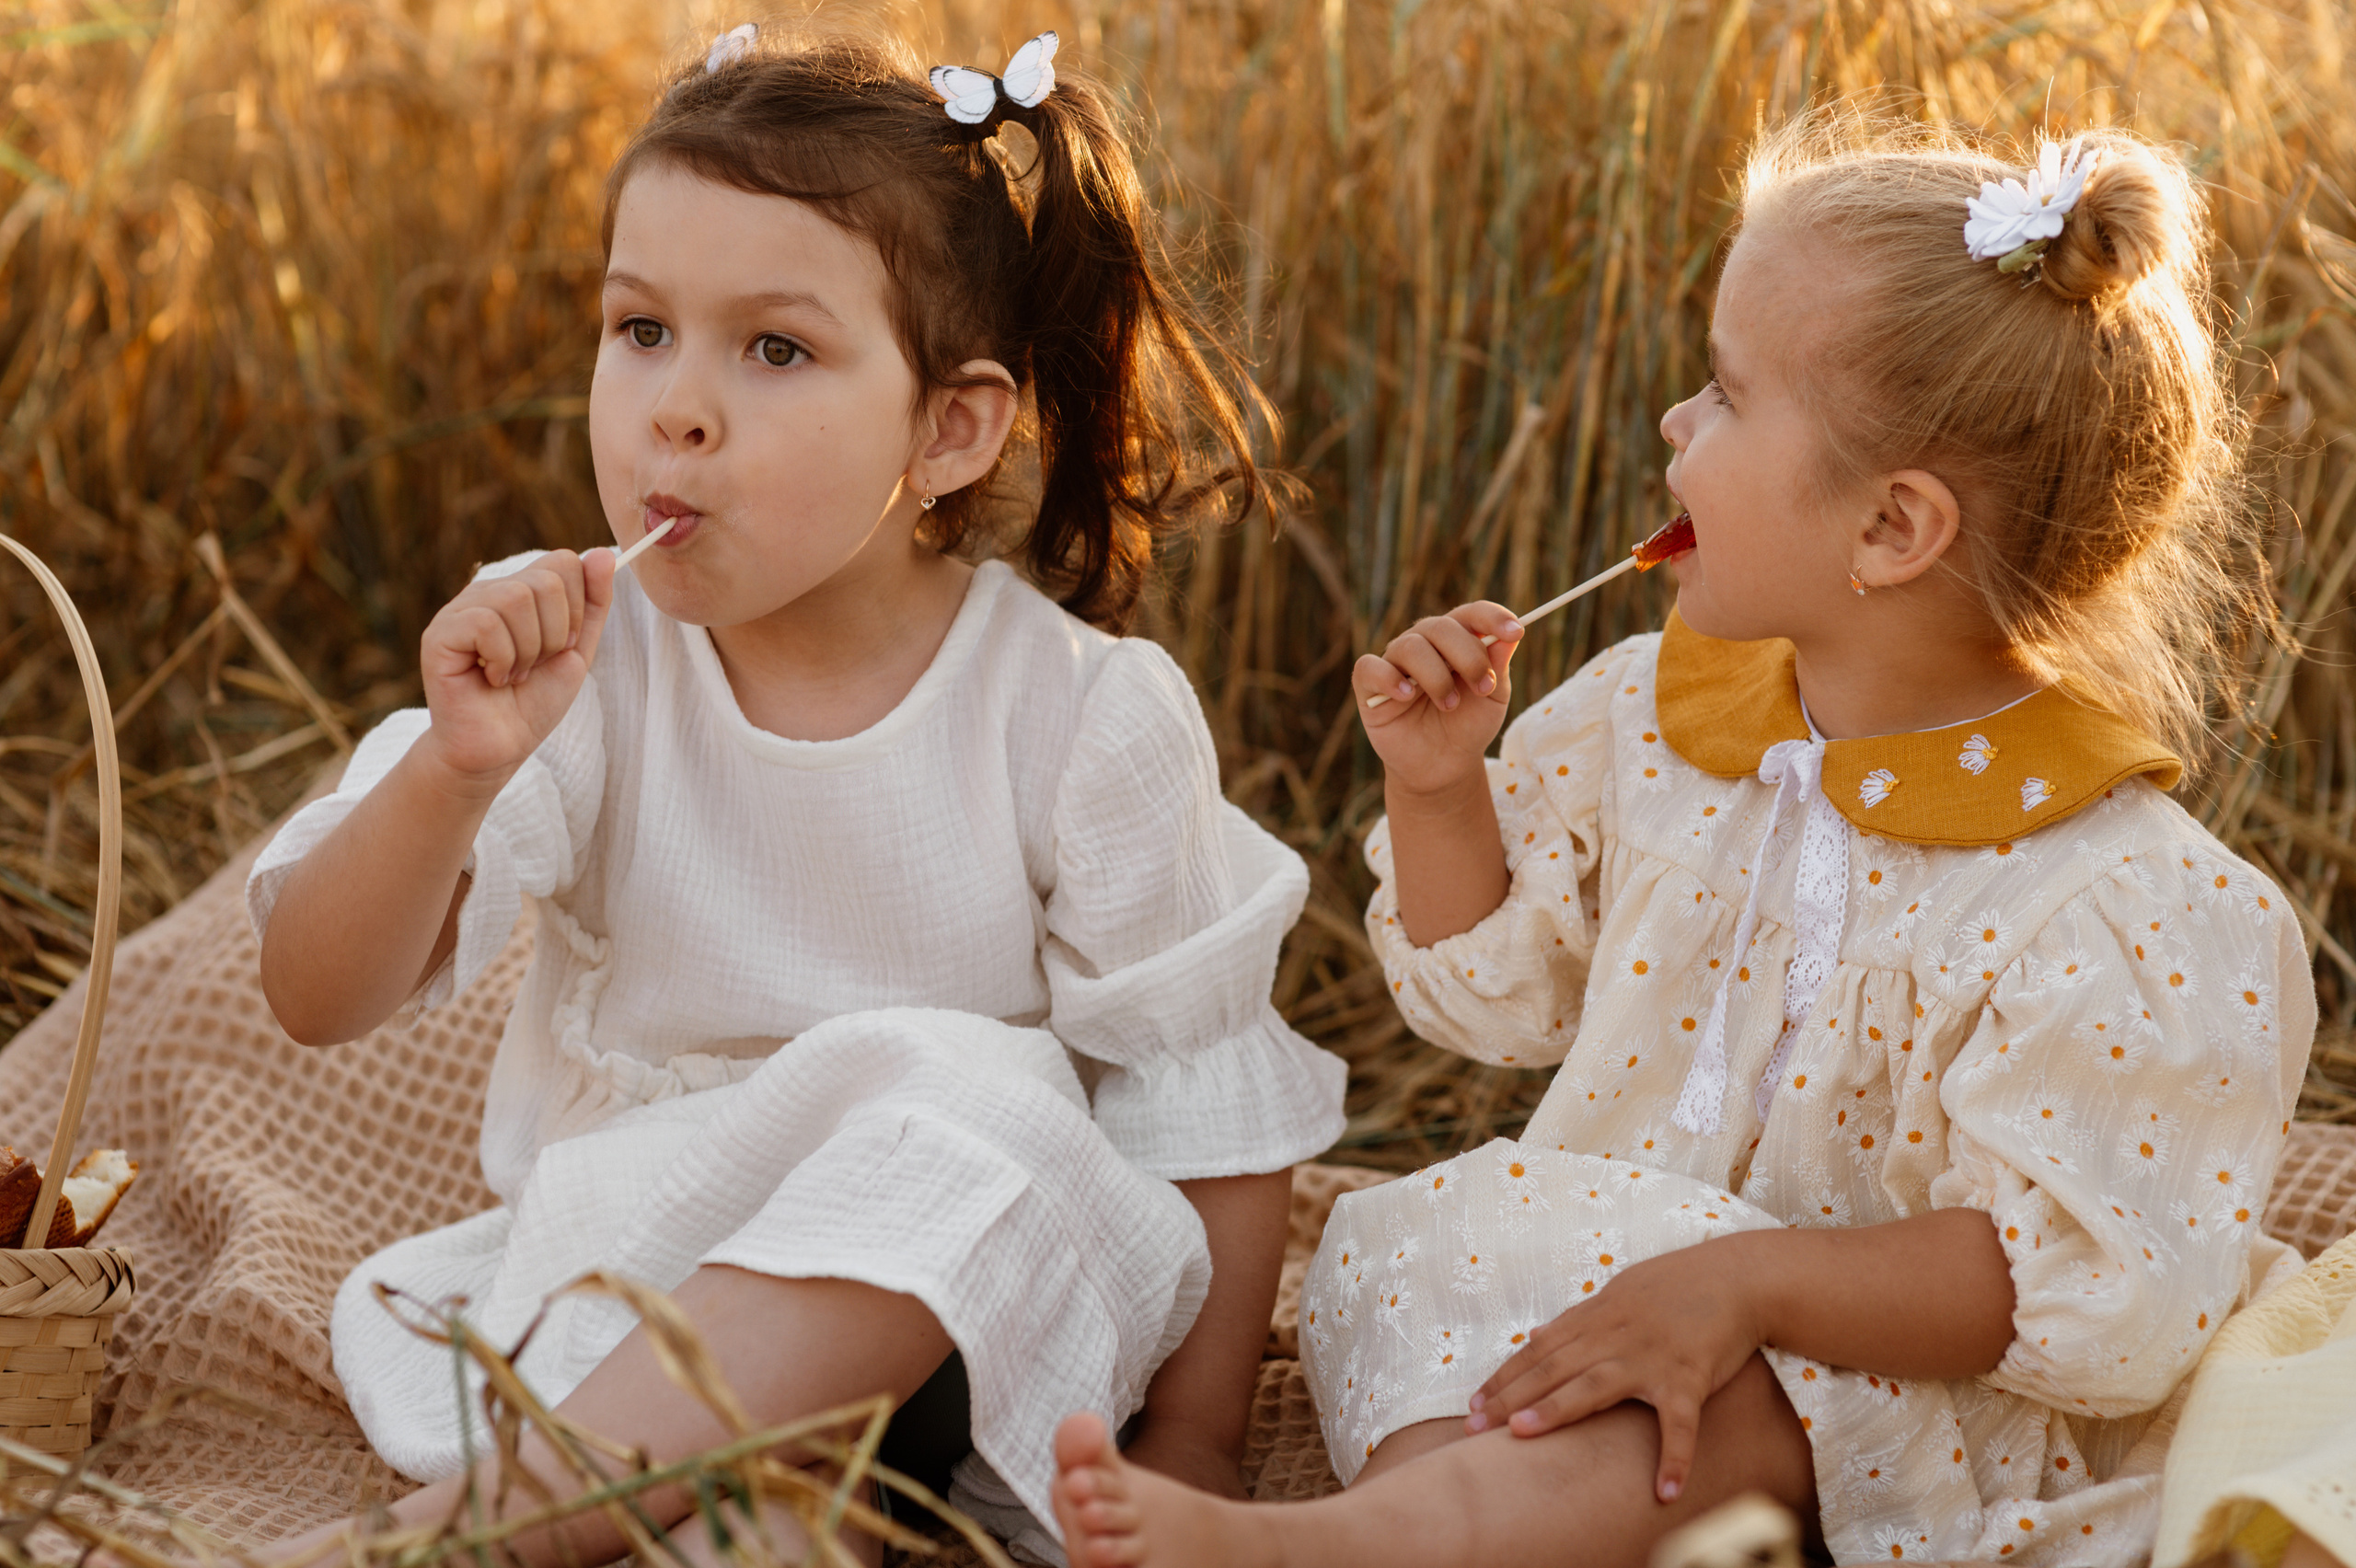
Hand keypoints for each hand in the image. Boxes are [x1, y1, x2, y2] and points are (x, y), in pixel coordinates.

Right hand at [417, 549, 615, 788]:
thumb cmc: (533, 701)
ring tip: (513, 674)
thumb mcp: (576, 650)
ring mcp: (460, 610)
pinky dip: (503, 659)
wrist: (500, 747)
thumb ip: (593, 604)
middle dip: (556, 634)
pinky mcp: (439, 634)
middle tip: (535, 665)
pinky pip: (486, 623)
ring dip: (529, 650)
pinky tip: (492, 678)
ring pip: (516, 598)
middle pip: (545, 580)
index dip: (576, 609)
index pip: (564, 562)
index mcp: (519, 590)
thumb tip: (605, 554)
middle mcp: (487, 592)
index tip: (562, 647)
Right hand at [1353, 603, 1522, 795]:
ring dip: (1436, 677)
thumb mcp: (1493, 698)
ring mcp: (1395, 662)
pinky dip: (1389, 679)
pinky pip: (1369, 667)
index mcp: (1456, 640)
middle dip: (1468, 656)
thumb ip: (1499, 664)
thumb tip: (1511, 635)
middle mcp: (1423, 643)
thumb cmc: (1468, 726)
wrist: (1443, 766)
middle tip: (1483, 688)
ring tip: (1449, 705)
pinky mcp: (1369, 685)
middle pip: (1441, 627)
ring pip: (1410, 646)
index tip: (1516, 632)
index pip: (1470, 613)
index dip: (1492, 617)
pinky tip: (1407, 696)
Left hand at [1466, 1236, 1762, 1502]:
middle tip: (1474, 1426)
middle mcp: (1615, 1336)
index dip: (1503, 1377)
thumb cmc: (1676, 1285)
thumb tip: (1537, 1334)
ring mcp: (1651, 1357)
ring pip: (1595, 1385)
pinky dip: (1673, 1457)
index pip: (1538, 1350)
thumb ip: (1578, 1318)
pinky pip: (1679, 1423)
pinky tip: (1663, 1490)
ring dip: (1557, 1409)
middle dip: (1509, 1396)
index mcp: (1596, 1318)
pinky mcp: (1689, 1378)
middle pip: (1553, 1368)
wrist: (1737, 1277)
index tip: (1472, 1404)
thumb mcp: (1618, 1292)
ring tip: (1522, 1434)